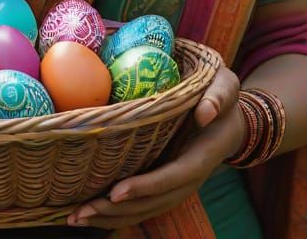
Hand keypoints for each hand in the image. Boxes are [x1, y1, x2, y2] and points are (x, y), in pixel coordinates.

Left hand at [66, 66, 242, 228]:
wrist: (231, 123)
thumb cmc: (223, 100)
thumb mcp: (225, 88)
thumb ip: (218, 98)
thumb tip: (204, 113)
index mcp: (199, 158)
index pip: (171, 178)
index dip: (144, 187)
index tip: (116, 192)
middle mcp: (187, 180)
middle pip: (152, 202)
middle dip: (117, 210)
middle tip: (81, 211)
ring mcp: (175, 186)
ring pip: (144, 209)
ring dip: (111, 217)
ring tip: (76, 217)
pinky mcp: (164, 184)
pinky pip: (142, 204)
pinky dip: (116, 213)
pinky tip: (90, 213)